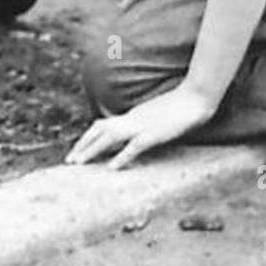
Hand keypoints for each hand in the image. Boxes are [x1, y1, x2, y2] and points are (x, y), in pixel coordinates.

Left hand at [65, 82, 218, 169]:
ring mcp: (142, 125)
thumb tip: (135, 135)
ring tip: (80, 163)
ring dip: (93, 150)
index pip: (104, 125)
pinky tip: (112, 168)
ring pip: (110, 137)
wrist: (196, 97)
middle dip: (83, 145)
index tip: (78, 150)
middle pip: (100, 129)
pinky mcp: (154, 134)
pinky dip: (122, 156)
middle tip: (69, 162)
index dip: (89, 137)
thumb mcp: (157, 116)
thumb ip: (144, 123)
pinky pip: (134, 146)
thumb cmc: (181, 107)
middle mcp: (132, 119)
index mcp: (133, 116)